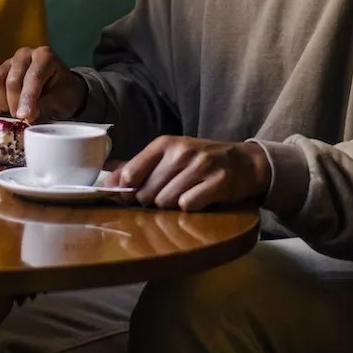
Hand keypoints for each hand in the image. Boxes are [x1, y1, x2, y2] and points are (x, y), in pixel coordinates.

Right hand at [0, 46, 85, 122]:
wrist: (59, 91)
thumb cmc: (63, 94)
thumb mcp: (62, 101)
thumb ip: (46, 106)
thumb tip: (28, 117)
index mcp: (44, 56)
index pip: (32, 77)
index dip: (28, 98)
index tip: (25, 117)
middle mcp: (24, 55)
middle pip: (12, 80)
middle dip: (16, 104)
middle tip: (24, 118)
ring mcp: (8, 64)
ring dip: (4, 102)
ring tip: (16, 112)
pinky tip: (5, 110)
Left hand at [116, 136, 271, 211]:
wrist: (244, 162)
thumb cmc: (200, 161)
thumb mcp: (169, 156)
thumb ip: (138, 167)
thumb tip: (108, 182)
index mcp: (165, 144)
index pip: (132, 173)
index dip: (129, 191)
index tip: (135, 196)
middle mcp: (181, 151)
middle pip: (147, 193)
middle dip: (153, 202)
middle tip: (168, 195)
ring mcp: (200, 166)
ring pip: (166, 202)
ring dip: (171, 207)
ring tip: (183, 197)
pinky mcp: (217, 182)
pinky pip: (188, 205)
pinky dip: (190, 208)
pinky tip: (198, 200)